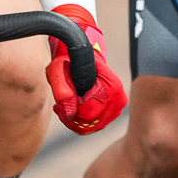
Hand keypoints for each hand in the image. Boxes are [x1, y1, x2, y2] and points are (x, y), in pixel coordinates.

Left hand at [46, 4, 126, 133]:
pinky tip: (73, 110)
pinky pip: (96, 125)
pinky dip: (83, 121)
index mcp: (112, 86)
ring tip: (65, 107)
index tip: (59, 106)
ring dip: (77, 120)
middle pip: (91, 122)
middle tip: (59, 107)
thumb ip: (61, 86)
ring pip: (93, 126)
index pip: (88, 113)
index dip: (71, 112)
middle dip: (72, 116)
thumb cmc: (71, 58)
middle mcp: (119, 98)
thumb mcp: (60, 68)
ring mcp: (118, 106)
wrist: (83, 52)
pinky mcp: (115, 111)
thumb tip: (66, 106)